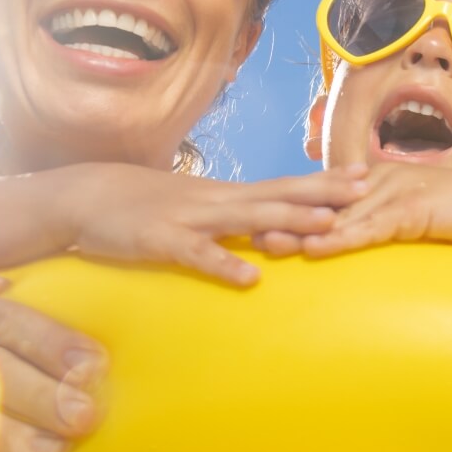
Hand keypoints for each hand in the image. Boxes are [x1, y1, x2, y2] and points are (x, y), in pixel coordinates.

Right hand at [64, 163, 368, 284]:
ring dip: (290, 220)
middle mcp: (216, 200)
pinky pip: (198, 254)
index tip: (365, 174)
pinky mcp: (162, 241)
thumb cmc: (140, 206)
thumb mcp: (192, 209)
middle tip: (368, 188)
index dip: (324, 180)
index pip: (283, 184)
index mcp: (225, 195)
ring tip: (329, 225)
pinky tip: (249, 277)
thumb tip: (269, 229)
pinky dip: (224, 263)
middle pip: (279, 193)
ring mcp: (190, 218)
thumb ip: (229, 218)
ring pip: (249, 217)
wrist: (84, 196)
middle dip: (325, 191)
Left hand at [261, 163, 451, 258]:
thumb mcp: (422, 214)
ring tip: (266, 240)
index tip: (258, 214)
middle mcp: (381, 181)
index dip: (294, 203)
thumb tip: (371, 237)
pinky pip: (369, 229)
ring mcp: (396, 194)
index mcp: (380, 179)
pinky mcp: (413, 212)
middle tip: (245, 226)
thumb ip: (393, 221)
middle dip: (284, 214)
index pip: (328, 192)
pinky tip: (315, 249)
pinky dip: (339, 240)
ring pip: (339, 214)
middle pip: (323, 200)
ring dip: (300, 228)